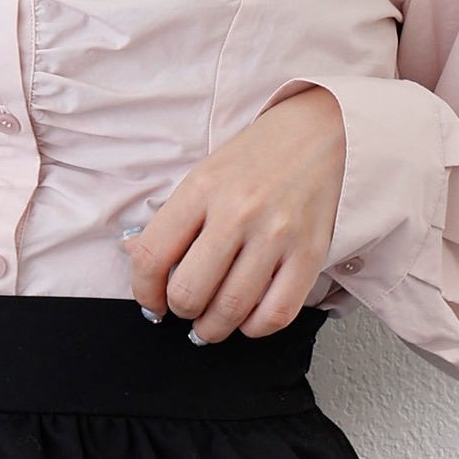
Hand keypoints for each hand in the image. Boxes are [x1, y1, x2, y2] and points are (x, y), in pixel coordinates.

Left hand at [123, 85, 344, 343]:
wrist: (324, 129)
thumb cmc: (258, 158)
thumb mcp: (205, 174)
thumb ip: (172, 219)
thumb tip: (133, 255)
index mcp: (202, 188)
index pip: (151, 257)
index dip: (145, 293)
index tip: (153, 304)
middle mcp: (238, 211)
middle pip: (189, 293)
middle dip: (181, 312)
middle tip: (188, 310)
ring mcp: (276, 234)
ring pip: (230, 310)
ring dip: (213, 329)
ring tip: (211, 324)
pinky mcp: (310, 254)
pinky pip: (275, 315)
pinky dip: (254, 328)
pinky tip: (247, 319)